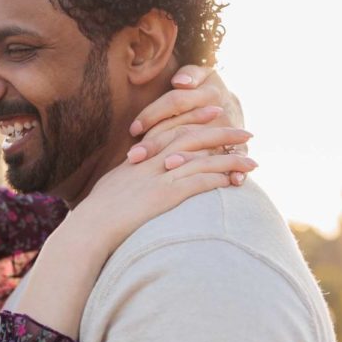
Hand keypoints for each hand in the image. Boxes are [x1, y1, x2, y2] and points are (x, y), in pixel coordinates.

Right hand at [73, 124, 259, 254]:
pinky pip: (199, 182)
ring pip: (203, 159)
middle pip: (194, 139)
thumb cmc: (94, 216)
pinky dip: (219, 179)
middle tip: (246, 131)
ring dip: (230, 159)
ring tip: (252, 161)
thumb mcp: (111, 188)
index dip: (196, 119)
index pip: (172, 129)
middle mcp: (153, 162)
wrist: (89, 228)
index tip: (214, 113)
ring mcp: (159, 177)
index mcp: (141, 158)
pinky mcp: (165, 196)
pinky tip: (235, 181)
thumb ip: (127, 178)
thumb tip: (131, 174)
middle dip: (222, 133)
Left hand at [128, 64, 247, 165]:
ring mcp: (230, 133)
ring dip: (188, 158)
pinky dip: (236, 169)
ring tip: (167, 165)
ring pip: (205, 146)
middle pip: (185, 128)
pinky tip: (229, 180)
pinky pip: (237, 159)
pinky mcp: (239, 149)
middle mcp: (221, 113)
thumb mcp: (201, 77)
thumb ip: (191, 74)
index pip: (177, 102)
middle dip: (158, 143)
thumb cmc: (205, 93)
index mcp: (209, 92)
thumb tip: (180, 81)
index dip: (153, 114)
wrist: (234, 108)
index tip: (133, 129)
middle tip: (134, 156)